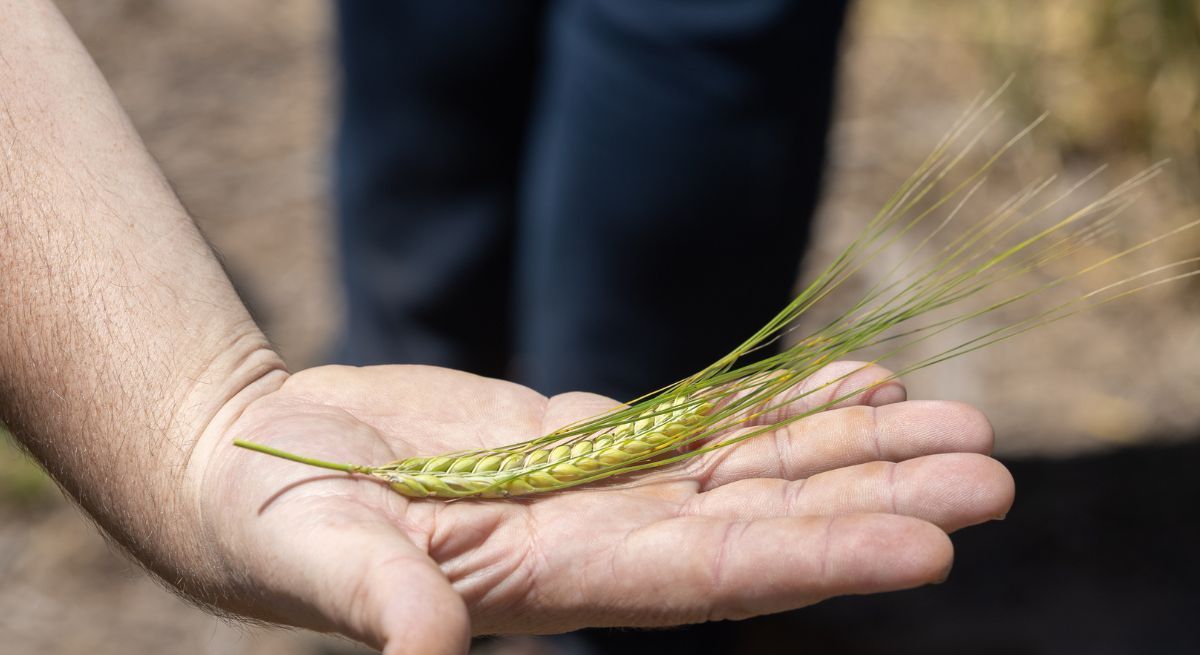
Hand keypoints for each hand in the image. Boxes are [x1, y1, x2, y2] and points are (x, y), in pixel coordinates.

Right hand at [191, 362, 1011, 653]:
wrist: (258, 465)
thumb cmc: (269, 520)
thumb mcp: (312, 556)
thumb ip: (376, 601)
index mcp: (550, 581)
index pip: (705, 578)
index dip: (813, 559)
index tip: (923, 546)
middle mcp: (600, 541)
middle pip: (762, 522)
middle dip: (873, 498)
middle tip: (989, 471)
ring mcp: (602, 489)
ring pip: (750, 469)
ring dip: (851, 446)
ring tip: (954, 417)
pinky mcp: (586, 439)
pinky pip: (702, 422)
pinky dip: (777, 405)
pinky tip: (853, 381)